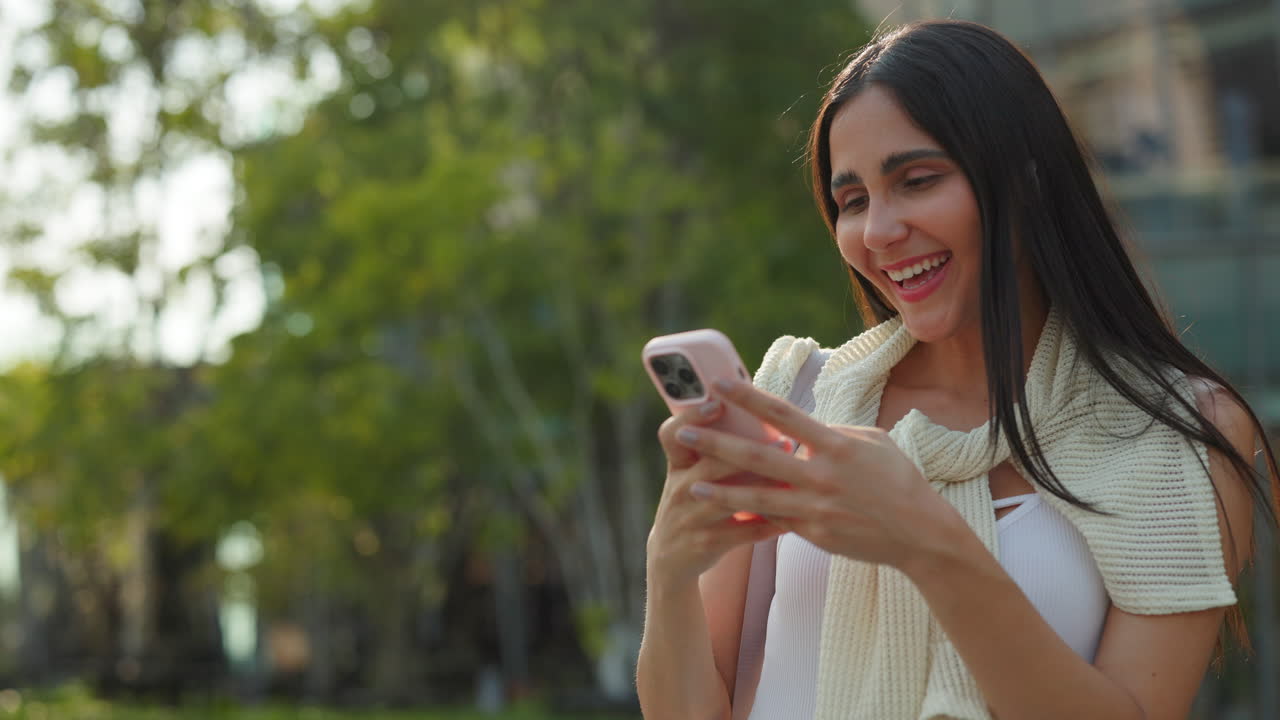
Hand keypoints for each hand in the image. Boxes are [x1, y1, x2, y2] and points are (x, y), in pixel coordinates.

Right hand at [647, 398, 787, 589]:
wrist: (670, 556)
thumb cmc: (692, 504)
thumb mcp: (690, 476)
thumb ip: (714, 450)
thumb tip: (755, 414)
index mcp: (678, 466)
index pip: (673, 434)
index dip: (691, 417)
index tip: (718, 403)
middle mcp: (680, 489)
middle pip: (710, 465)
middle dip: (747, 453)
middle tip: (784, 441)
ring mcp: (691, 518)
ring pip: (727, 500)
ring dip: (763, 488)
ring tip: (792, 480)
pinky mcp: (706, 543)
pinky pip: (742, 534)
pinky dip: (768, 526)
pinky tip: (792, 520)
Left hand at [674, 378, 952, 568]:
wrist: (920, 533)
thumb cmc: (898, 480)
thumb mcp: (872, 442)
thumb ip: (833, 433)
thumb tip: (803, 427)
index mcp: (835, 444)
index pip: (781, 413)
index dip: (747, 397)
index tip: (718, 383)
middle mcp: (821, 475)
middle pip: (758, 455)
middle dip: (717, 444)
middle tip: (684, 434)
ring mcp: (816, 508)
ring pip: (758, 497)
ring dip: (722, 491)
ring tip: (691, 485)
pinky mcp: (814, 534)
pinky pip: (776, 522)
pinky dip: (752, 517)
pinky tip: (726, 515)